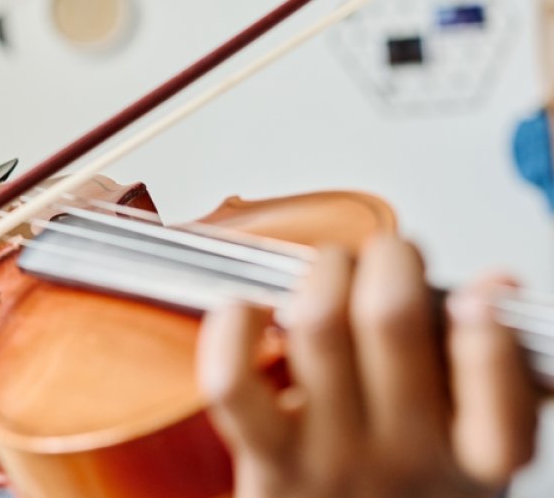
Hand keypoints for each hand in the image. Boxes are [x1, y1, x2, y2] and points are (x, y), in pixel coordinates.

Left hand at [197, 234, 538, 497]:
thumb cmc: (404, 484)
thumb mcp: (472, 438)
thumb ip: (494, 368)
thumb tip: (495, 288)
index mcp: (476, 454)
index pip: (500, 398)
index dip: (486, 333)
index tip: (473, 299)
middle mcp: (407, 457)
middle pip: (391, 319)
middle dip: (386, 259)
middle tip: (384, 260)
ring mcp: (332, 459)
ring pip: (318, 327)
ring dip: (321, 274)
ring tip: (329, 275)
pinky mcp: (267, 460)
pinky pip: (234, 381)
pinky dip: (233, 325)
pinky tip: (250, 310)